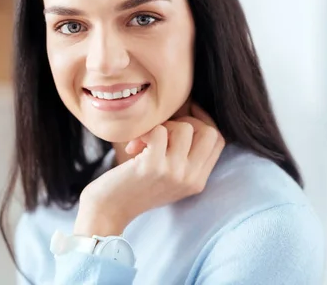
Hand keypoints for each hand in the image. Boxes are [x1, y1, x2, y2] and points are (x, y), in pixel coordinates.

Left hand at [74, 104, 224, 236]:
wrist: (109, 211)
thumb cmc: (134, 188)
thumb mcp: (168, 178)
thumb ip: (183, 157)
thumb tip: (188, 119)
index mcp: (198, 181)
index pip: (218, 140)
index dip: (202, 121)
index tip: (184, 116)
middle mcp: (190, 178)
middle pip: (208, 131)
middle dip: (186, 122)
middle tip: (164, 132)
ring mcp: (174, 173)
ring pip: (184, 128)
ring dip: (162, 127)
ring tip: (145, 143)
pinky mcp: (153, 166)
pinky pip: (158, 131)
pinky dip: (144, 133)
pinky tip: (133, 148)